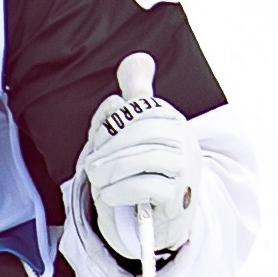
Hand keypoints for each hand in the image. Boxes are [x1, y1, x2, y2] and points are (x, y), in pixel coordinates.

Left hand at [79, 75, 200, 262]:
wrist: (162, 217)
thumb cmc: (145, 169)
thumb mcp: (138, 128)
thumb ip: (135, 94)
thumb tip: (138, 59)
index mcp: (171, 119)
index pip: (137, 109)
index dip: (109, 123)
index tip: (96, 140)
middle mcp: (185, 140)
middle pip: (141, 132)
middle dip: (109, 148)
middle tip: (91, 165)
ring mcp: (186, 169)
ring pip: (144, 159)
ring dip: (110, 171)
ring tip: (97, 180)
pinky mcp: (180, 198)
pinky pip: (146, 187)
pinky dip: (120, 191)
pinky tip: (110, 195)